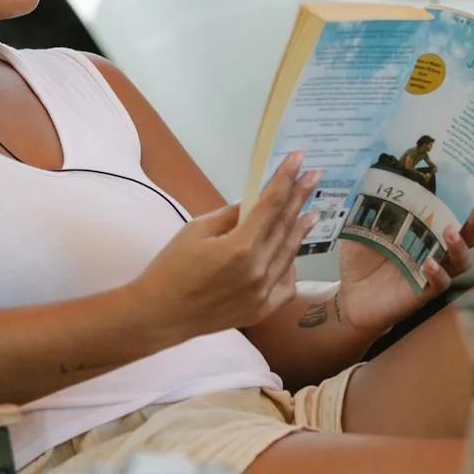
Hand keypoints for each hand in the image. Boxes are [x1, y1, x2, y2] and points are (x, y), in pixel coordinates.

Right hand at [134, 151, 319, 340]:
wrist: (159, 315)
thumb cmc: (170, 269)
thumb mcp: (196, 231)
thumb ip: (230, 215)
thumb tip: (254, 202)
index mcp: (240, 247)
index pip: (271, 204)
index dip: (286, 179)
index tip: (298, 159)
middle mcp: (258, 271)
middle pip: (285, 226)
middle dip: (300, 197)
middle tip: (314, 176)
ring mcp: (262, 294)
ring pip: (290, 254)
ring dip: (301, 230)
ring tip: (311, 211)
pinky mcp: (260, 311)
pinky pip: (286, 285)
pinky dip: (290, 267)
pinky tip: (291, 253)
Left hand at [335, 201, 473, 332]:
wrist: (348, 296)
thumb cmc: (359, 261)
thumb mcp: (360, 229)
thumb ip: (369, 209)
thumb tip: (371, 180)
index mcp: (421, 233)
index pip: (449, 217)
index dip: (463, 205)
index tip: (473, 191)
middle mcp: (432, 252)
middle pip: (466, 238)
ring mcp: (429, 273)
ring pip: (459, 262)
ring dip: (459, 247)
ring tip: (450, 233)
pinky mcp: (421, 293)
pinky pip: (439, 284)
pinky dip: (438, 274)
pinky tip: (430, 263)